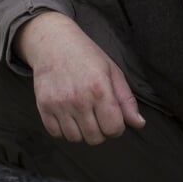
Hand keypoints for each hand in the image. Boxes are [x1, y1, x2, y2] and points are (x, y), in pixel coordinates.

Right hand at [14, 12, 145, 144]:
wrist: (54, 42)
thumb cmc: (86, 56)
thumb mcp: (112, 72)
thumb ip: (126, 100)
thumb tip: (139, 124)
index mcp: (100, 89)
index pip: (113, 129)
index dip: (116, 127)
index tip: (112, 118)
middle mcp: (79, 99)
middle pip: (95, 138)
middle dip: (100, 131)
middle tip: (97, 116)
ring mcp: (59, 104)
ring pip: (75, 138)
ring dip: (81, 131)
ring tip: (82, 115)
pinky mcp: (43, 106)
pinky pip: (56, 133)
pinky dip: (63, 130)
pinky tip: (68, 115)